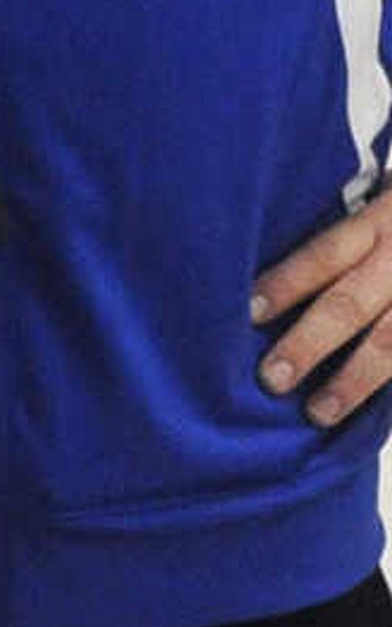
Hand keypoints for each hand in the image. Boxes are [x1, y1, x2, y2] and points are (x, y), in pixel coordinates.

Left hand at [251, 205, 391, 425]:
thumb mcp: (386, 211)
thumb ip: (345, 238)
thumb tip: (265, 278)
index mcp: (382, 222)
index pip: (325, 254)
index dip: (285, 284)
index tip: (248, 314)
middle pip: (352, 303)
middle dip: (310, 343)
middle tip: (271, 379)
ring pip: (391, 342)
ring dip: (354, 381)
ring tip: (319, 412)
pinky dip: (388, 391)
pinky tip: (362, 415)